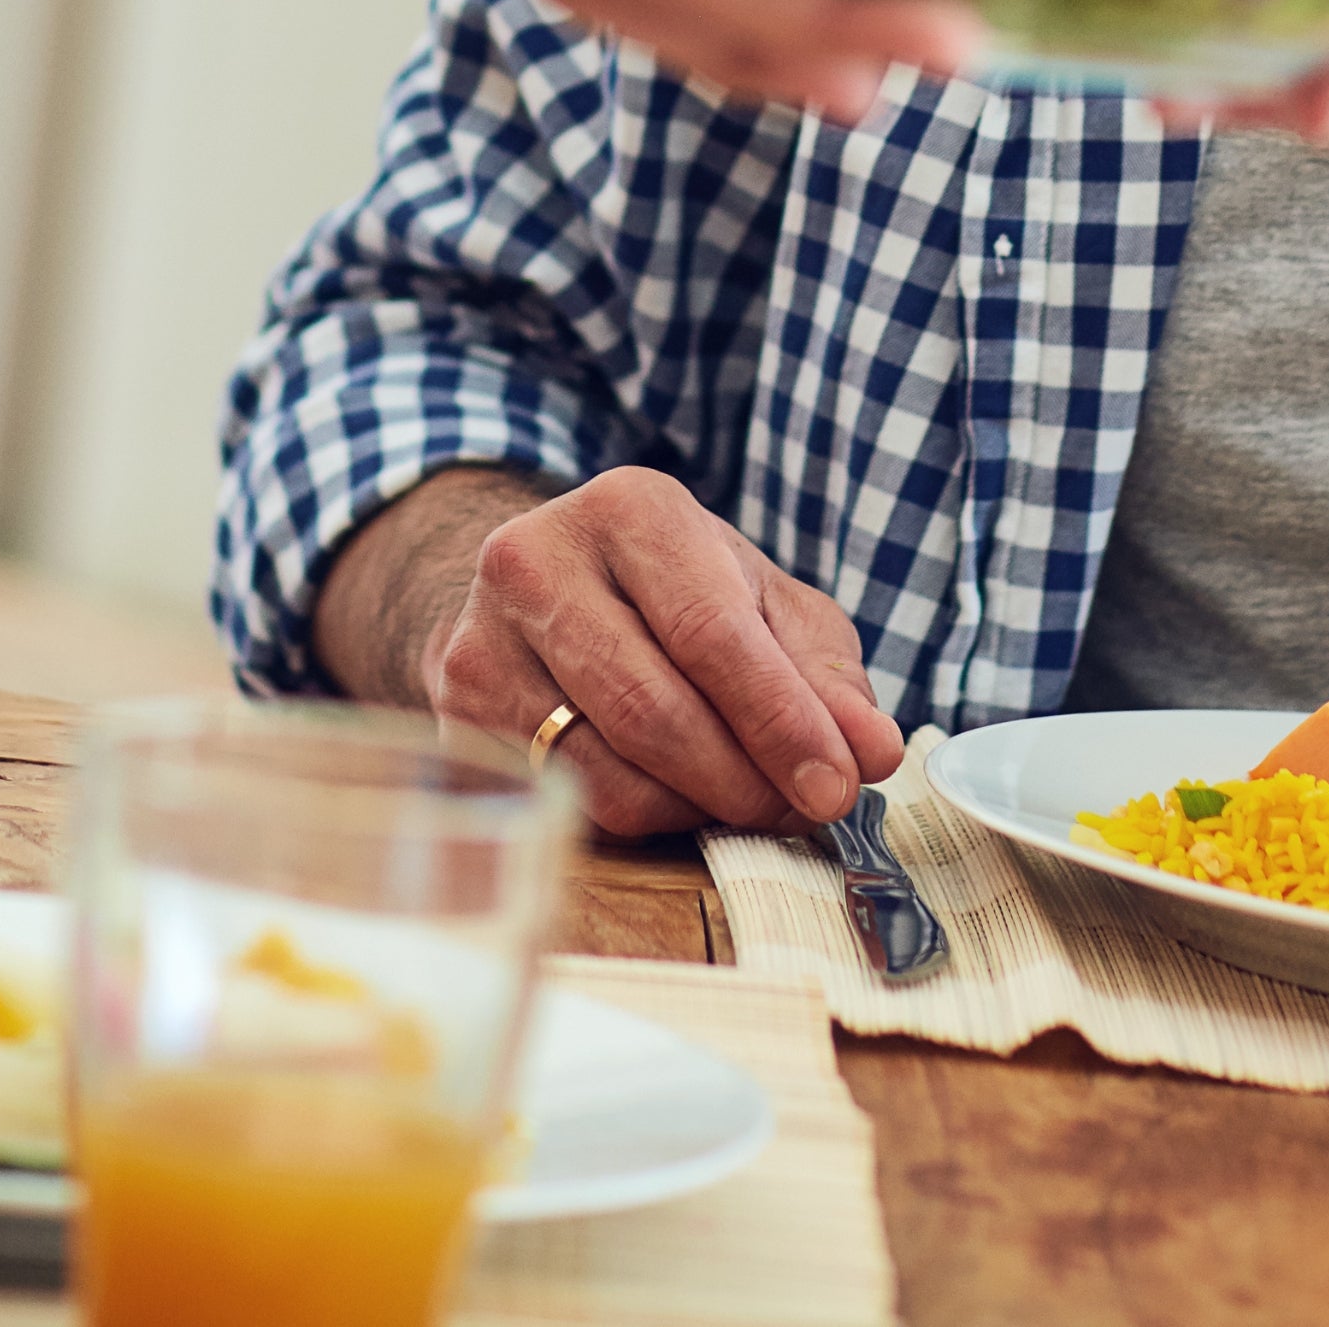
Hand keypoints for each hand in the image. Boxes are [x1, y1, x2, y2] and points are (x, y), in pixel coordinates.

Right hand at [419, 468, 903, 838]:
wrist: (539, 592)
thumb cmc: (673, 597)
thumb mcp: (760, 603)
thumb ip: (824, 672)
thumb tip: (872, 749)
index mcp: (628, 509)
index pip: (709, 629)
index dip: (779, 718)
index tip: (836, 785)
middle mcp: (536, 561)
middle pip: (653, 709)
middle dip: (745, 778)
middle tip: (801, 808)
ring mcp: (480, 642)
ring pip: (608, 773)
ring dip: (697, 808)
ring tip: (739, 795)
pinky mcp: (456, 720)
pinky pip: (568, 806)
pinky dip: (641, 819)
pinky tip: (672, 793)